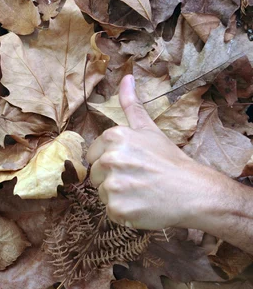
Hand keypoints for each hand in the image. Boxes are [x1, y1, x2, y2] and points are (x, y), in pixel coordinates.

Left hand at [86, 75, 222, 229]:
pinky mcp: (117, 208)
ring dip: (117, 196)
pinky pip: (110, 211)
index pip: (94, 155)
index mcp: (113, 137)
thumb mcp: (148, 128)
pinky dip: (123, 212)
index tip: (131, 165)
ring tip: (140, 192)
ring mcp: (113, 185)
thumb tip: (126, 76)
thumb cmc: (169, 160)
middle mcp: (110, 159)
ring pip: (102, 193)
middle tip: (138, 179)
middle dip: (112, 179)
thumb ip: (131, 104)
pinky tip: (141, 205)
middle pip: (95, 175)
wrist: (194, 191)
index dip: (111, 162)